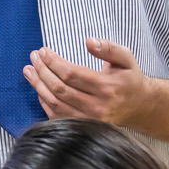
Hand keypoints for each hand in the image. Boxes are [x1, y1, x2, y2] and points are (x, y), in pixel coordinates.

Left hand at [24, 38, 154, 124]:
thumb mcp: (126, 59)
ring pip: (54, 102)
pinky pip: (56, 115)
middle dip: (42, 71)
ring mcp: (88, 120)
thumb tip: (89, 41)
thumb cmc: (129, 79)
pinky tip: (38, 87)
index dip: (53, 62)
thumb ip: (109, 48)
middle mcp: (97, 106)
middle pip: (59, 88)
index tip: (43, 51)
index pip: (71, 74)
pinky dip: (43, 100)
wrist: (139, 107)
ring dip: (38, 85)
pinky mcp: (81, 126)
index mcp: (107, 87)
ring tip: (29, 70)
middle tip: (34, 57)